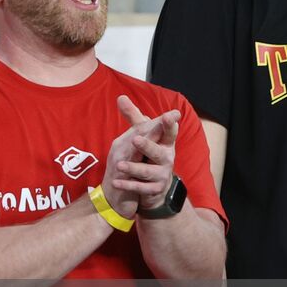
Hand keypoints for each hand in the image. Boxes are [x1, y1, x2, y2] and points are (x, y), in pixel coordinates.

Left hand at [102, 95, 178, 215]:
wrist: (153, 188)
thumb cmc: (148, 155)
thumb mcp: (142, 136)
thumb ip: (134, 118)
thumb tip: (120, 97)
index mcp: (165, 143)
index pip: (168, 133)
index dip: (170, 125)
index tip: (170, 116)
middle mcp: (166, 158)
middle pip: (159, 152)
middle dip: (148, 146)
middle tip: (136, 139)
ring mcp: (161, 175)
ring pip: (148, 171)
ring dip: (134, 168)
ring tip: (120, 165)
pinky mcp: (154, 190)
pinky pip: (141, 188)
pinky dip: (128, 185)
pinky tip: (116, 182)